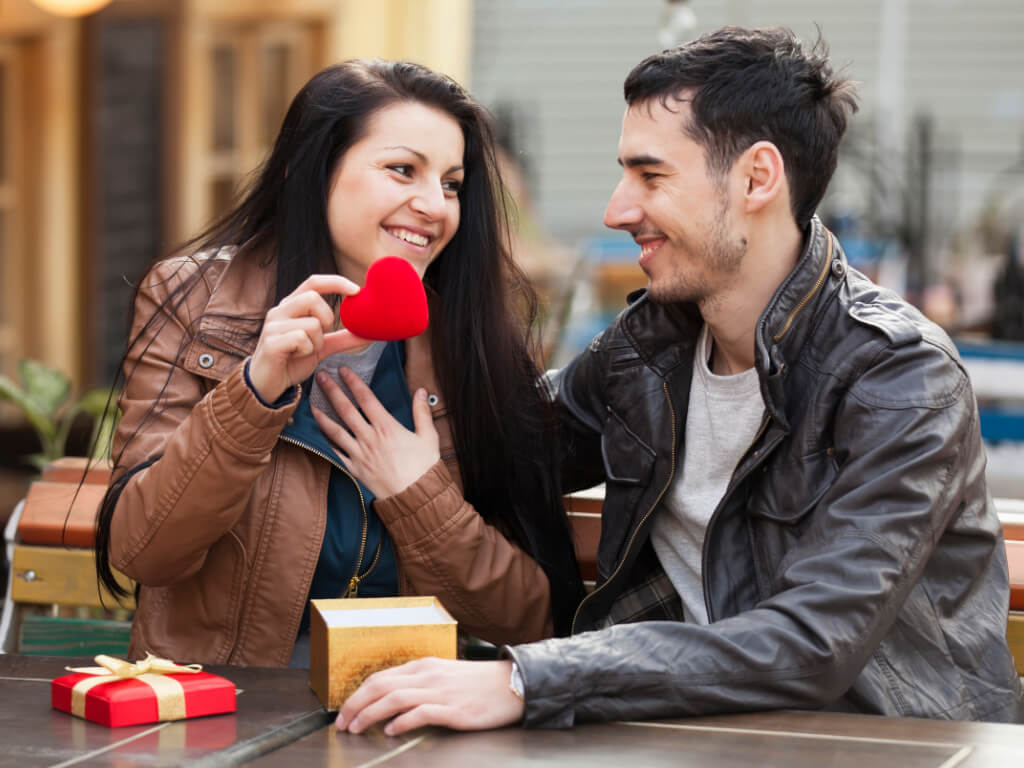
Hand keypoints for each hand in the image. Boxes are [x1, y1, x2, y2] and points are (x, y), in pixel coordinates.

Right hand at [248, 275, 366, 402]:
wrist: (268, 385)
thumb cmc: (292, 361)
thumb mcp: (322, 347)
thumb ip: (342, 338)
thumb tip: (368, 333)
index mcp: (292, 306)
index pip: (314, 283)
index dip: (336, 282)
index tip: (356, 290)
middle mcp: (280, 310)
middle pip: (313, 298)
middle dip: (327, 318)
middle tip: (322, 336)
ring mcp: (273, 325)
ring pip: (311, 323)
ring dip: (317, 342)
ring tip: (305, 352)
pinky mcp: (271, 342)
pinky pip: (301, 339)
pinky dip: (306, 351)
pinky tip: (295, 357)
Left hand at [312, 368, 439, 498]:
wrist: (415, 496)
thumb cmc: (424, 467)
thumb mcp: (428, 436)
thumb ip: (422, 412)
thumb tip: (421, 391)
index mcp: (387, 427)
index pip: (366, 398)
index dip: (353, 382)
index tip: (343, 370)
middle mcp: (369, 438)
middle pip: (346, 410)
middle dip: (332, 391)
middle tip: (321, 376)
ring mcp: (360, 454)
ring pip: (335, 431)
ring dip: (322, 415)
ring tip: (312, 403)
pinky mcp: (355, 468)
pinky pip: (336, 452)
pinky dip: (327, 441)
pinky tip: (320, 432)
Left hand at [335, 658, 523, 735]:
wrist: (512, 685)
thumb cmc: (479, 683)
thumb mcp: (445, 675)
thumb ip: (420, 684)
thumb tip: (392, 699)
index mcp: (424, 666)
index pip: (381, 677)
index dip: (358, 694)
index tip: (345, 711)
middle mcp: (428, 676)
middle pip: (381, 685)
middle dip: (355, 704)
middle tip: (342, 724)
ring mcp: (440, 692)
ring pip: (395, 698)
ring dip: (370, 713)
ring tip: (357, 728)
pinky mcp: (454, 709)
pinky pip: (421, 713)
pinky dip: (401, 721)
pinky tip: (390, 731)